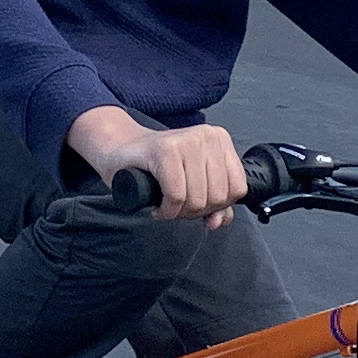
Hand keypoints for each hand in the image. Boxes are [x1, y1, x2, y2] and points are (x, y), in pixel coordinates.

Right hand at [67, 109, 248, 224]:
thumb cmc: (156, 166)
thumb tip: (220, 221)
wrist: (120, 150)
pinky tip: (158, 207)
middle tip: (177, 206)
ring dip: (179, 213)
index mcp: (220, 140)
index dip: (217, 206)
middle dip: (195, 211)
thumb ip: (214, 204)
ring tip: (167, 205)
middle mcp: (206, 136)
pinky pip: (176, 196)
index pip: (238, 189)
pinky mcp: (165, 150)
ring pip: (197, 199)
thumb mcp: (193, 182)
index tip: (197, 204)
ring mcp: (186, 140)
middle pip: (218, 197)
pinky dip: (166, 211)